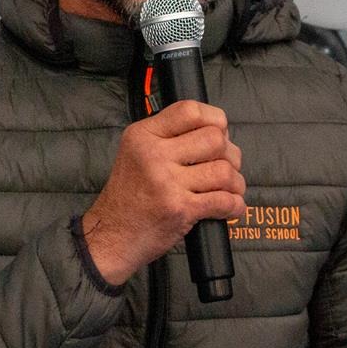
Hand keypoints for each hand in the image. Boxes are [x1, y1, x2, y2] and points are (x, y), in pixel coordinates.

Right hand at [81, 100, 245, 285]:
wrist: (111, 236)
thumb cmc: (129, 196)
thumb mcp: (136, 153)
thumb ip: (168, 137)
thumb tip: (216, 131)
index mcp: (143, 135)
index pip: (190, 110)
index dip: (215, 119)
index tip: (220, 131)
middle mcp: (154, 154)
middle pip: (214, 139)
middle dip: (230, 153)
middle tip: (226, 165)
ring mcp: (167, 182)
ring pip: (224, 170)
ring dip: (235, 182)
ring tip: (230, 188)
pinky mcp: (180, 209)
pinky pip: (224, 200)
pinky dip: (235, 205)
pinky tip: (231, 206)